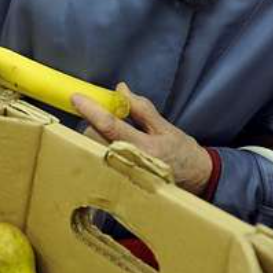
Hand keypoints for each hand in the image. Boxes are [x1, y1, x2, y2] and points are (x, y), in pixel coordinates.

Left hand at [72, 83, 212, 194]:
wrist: (196, 181)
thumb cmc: (183, 153)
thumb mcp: (165, 127)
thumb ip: (142, 108)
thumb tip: (121, 90)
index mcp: (145, 147)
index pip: (110, 126)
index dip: (91, 110)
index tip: (76, 98)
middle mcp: (129, 162)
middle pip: (94, 137)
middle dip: (93, 122)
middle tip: (107, 117)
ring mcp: (121, 175)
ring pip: (91, 149)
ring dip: (95, 136)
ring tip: (113, 134)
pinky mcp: (116, 182)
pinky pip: (97, 160)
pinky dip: (98, 148)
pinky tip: (111, 146)